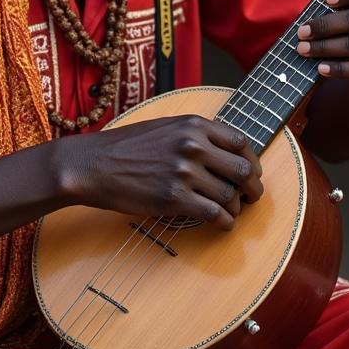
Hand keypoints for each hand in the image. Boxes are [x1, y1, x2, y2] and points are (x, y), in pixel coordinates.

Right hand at [57, 115, 263, 230]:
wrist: (94, 164)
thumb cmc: (126, 146)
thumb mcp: (165, 126)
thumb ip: (196, 134)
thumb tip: (225, 151)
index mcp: (193, 124)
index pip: (241, 142)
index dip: (252, 161)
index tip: (252, 173)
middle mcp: (193, 145)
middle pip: (244, 170)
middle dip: (253, 188)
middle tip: (252, 198)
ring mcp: (184, 172)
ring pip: (231, 195)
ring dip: (236, 209)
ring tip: (231, 212)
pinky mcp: (174, 199)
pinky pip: (214, 214)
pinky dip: (224, 222)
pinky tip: (221, 223)